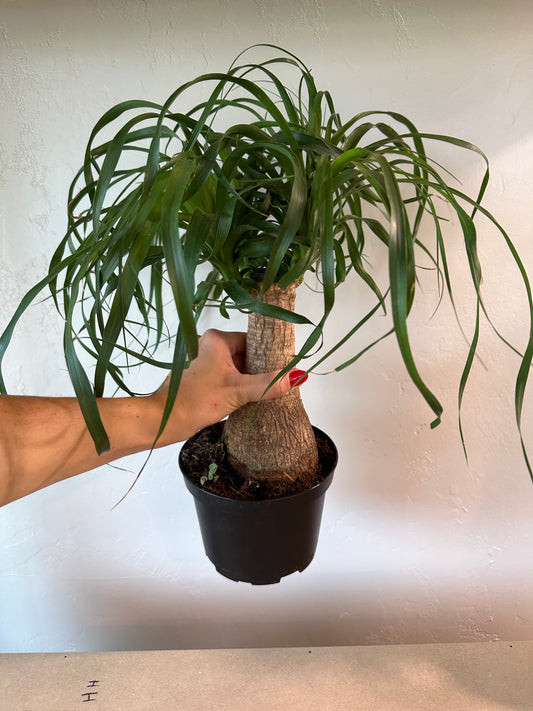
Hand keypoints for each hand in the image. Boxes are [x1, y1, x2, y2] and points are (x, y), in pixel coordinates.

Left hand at [151, 329, 304, 444]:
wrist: (164, 419)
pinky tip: (242, 399)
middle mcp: (207, 344)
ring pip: (234, 367)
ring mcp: (201, 360)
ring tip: (258, 394)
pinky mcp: (198, 376)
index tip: (280, 369)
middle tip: (271, 385)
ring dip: (246, 380)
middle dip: (257, 371)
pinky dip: (234, 386)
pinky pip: (224, 376)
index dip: (267, 356)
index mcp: (216, 340)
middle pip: (244, 354)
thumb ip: (268, 385)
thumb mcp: (238, 392)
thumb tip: (297, 377)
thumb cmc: (196, 401)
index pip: (252, 341)